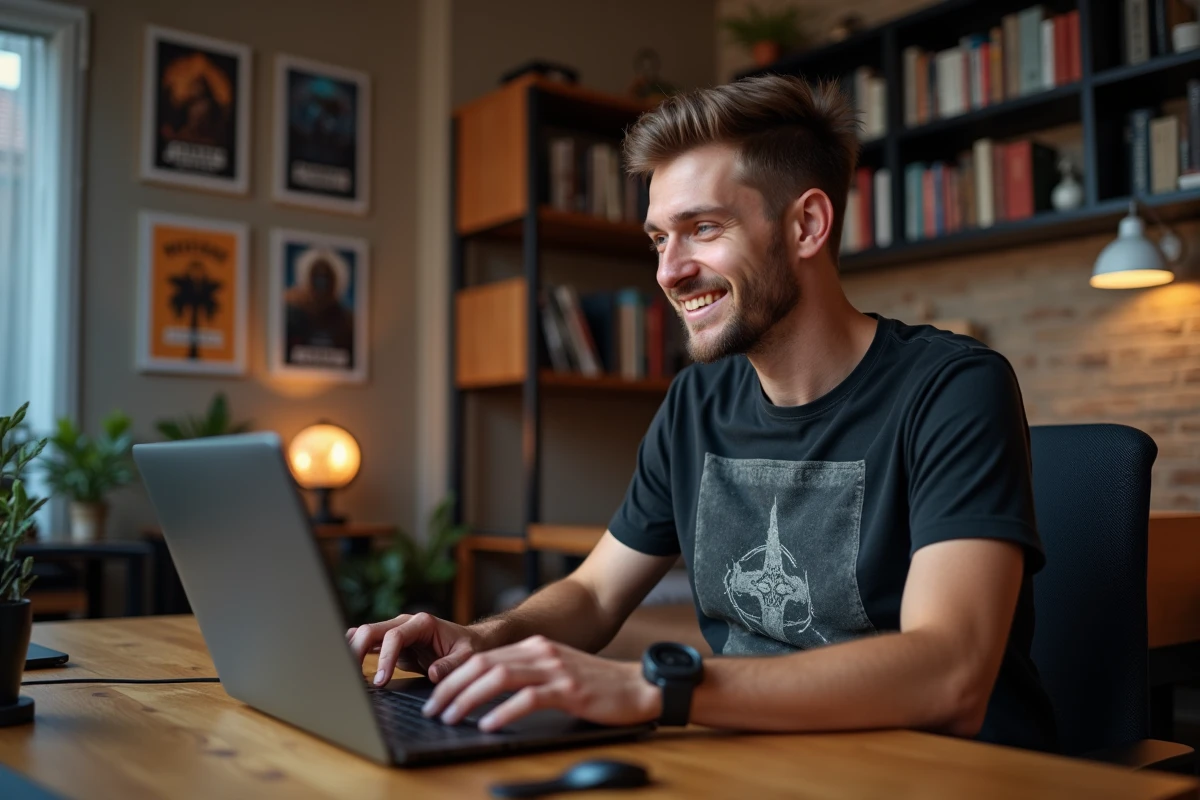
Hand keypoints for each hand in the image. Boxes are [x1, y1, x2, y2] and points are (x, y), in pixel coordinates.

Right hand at [346, 612, 484, 685]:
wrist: (467, 641)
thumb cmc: (467, 647)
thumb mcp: (467, 656)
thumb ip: (451, 664)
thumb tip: (433, 674)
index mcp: (422, 623)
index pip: (394, 636)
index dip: (384, 658)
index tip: (380, 681)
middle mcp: (405, 622)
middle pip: (371, 630)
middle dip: (357, 651)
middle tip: (351, 678)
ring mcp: (395, 630)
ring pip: (364, 635)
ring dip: (352, 652)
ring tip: (344, 675)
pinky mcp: (389, 642)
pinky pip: (367, 643)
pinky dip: (355, 653)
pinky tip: (347, 668)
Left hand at [420, 635, 661, 731]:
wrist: (638, 686)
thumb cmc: (597, 686)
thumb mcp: (556, 671)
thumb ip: (527, 675)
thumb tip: (488, 693)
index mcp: (534, 647)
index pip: (482, 657)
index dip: (453, 676)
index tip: (435, 695)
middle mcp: (540, 652)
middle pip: (482, 664)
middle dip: (451, 687)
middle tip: (432, 709)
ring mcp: (554, 668)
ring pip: (498, 678)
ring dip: (468, 698)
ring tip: (450, 717)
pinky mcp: (568, 689)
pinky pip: (527, 698)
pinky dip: (503, 712)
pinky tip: (488, 724)